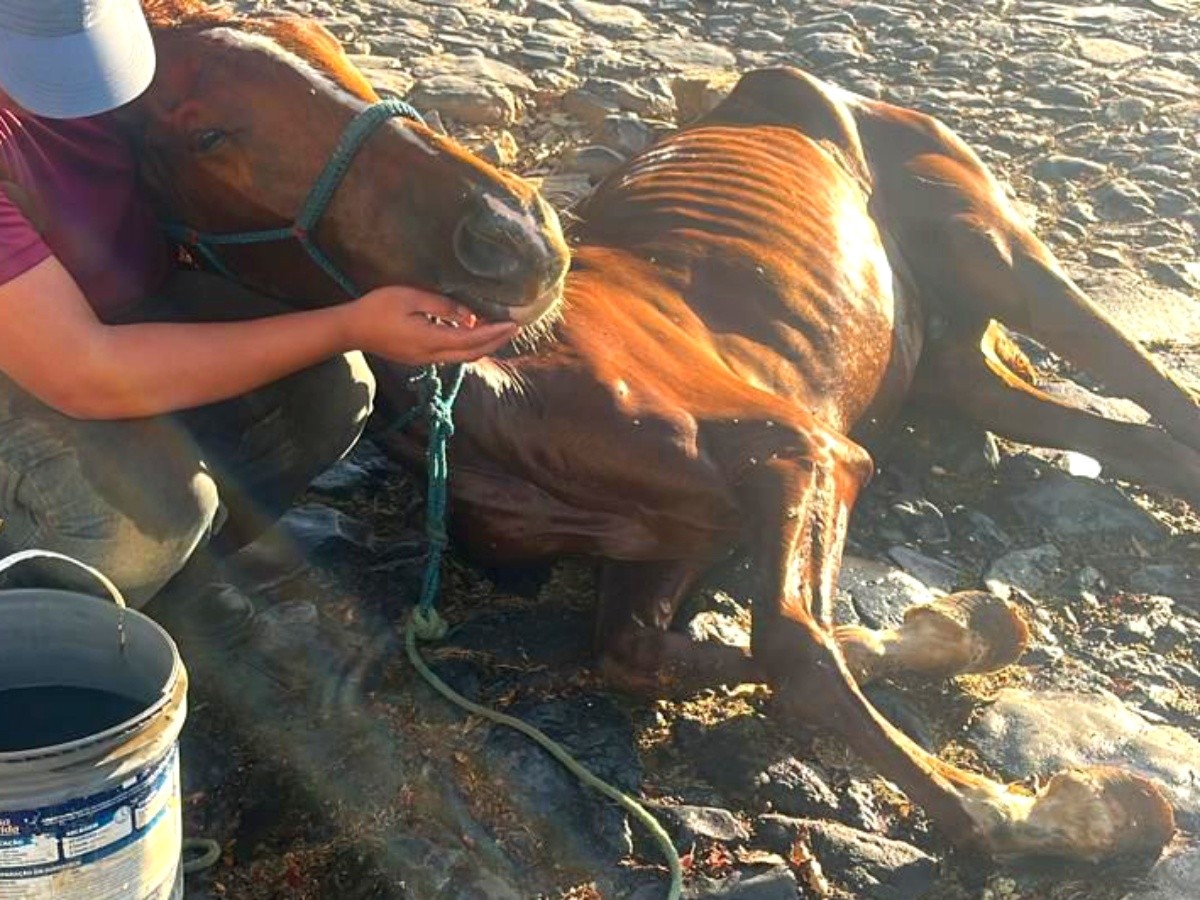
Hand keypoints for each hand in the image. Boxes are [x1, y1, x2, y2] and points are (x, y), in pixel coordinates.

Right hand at [345, 285, 518, 364]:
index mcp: (430, 340)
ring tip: (497, 329)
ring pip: (462, 357)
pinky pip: (450, 354)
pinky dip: (467, 345)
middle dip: (495, 342)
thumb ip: (442, 306)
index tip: (513, 325)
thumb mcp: (411, 297)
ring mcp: (425, 360)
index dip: (495, 334)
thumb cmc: (377, 308)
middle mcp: (431, 355)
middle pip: (472, 354)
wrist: (351, 330)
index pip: (472, 340)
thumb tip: (468, 315)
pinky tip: (471, 332)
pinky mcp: (419, 358)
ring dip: (482, 345)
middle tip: (513, 329)